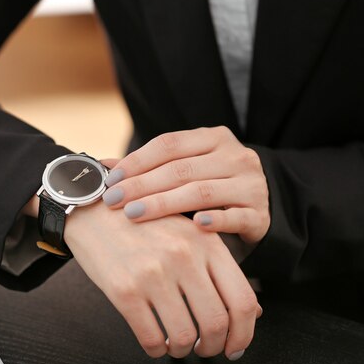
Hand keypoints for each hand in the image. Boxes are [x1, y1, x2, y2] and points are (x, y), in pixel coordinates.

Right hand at [65, 201, 260, 359]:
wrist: (93, 208)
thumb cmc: (143, 223)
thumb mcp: (188, 234)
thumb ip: (219, 268)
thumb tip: (251, 313)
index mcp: (206, 242)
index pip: (242, 300)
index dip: (244, 333)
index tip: (235, 346)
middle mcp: (184, 257)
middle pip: (216, 323)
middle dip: (213, 347)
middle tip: (205, 349)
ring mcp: (153, 274)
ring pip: (184, 336)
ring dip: (183, 350)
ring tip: (177, 345)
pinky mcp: (124, 290)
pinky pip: (150, 338)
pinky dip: (156, 350)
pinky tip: (155, 342)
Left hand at [102, 126, 269, 244]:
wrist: (257, 211)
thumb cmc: (210, 190)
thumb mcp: (183, 173)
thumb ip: (147, 168)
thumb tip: (102, 166)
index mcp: (214, 138)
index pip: (169, 145)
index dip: (137, 161)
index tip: (110, 180)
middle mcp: (236, 156)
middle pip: (180, 169)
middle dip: (141, 185)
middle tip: (113, 201)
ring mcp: (251, 184)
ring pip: (202, 191)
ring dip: (164, 204)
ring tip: (134, 214)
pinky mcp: (260, 214)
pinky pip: (235, 216)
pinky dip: (216, 220)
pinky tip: (195, 225)